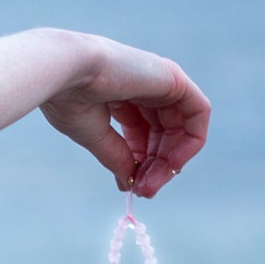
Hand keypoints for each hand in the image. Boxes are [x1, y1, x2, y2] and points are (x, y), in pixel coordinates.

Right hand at [39, 34, 211, 196]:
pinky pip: (198, 112)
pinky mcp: (174, 78)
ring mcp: (161, 80)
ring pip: (181, 128)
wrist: (66, 72)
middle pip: (164, 134)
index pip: (143, 133)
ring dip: (170, 162)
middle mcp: (145, 86)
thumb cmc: (69, 97)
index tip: (132, 187)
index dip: (141, 162)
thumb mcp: (95, 135)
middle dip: (156, 166)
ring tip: (151, 183)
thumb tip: (129, 183)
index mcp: (122, 93)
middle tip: (144, 191)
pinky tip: (173, 163)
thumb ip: (117, 156)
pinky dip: (192, 141)